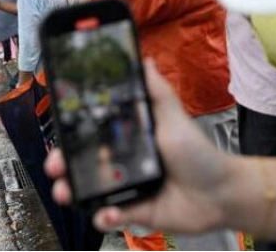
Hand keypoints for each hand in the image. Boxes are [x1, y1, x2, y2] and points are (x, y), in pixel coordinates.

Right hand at [45, 61, 232, 233]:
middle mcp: (124, 162)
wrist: (220, 194)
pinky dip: (104, 215)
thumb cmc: (200, 155)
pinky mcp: (133, 212)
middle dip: (63, 164)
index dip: (73, 134)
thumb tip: (146, 60)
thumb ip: (157, 92)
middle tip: (55, 165)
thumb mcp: (175, 118)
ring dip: (72, 191)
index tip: (59, 132)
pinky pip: (109, 215)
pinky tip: (108, 211)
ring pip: (89, 190)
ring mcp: (127, 188)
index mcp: (130, 138)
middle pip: (83, 162)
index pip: (94, 133)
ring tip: (66, 191)